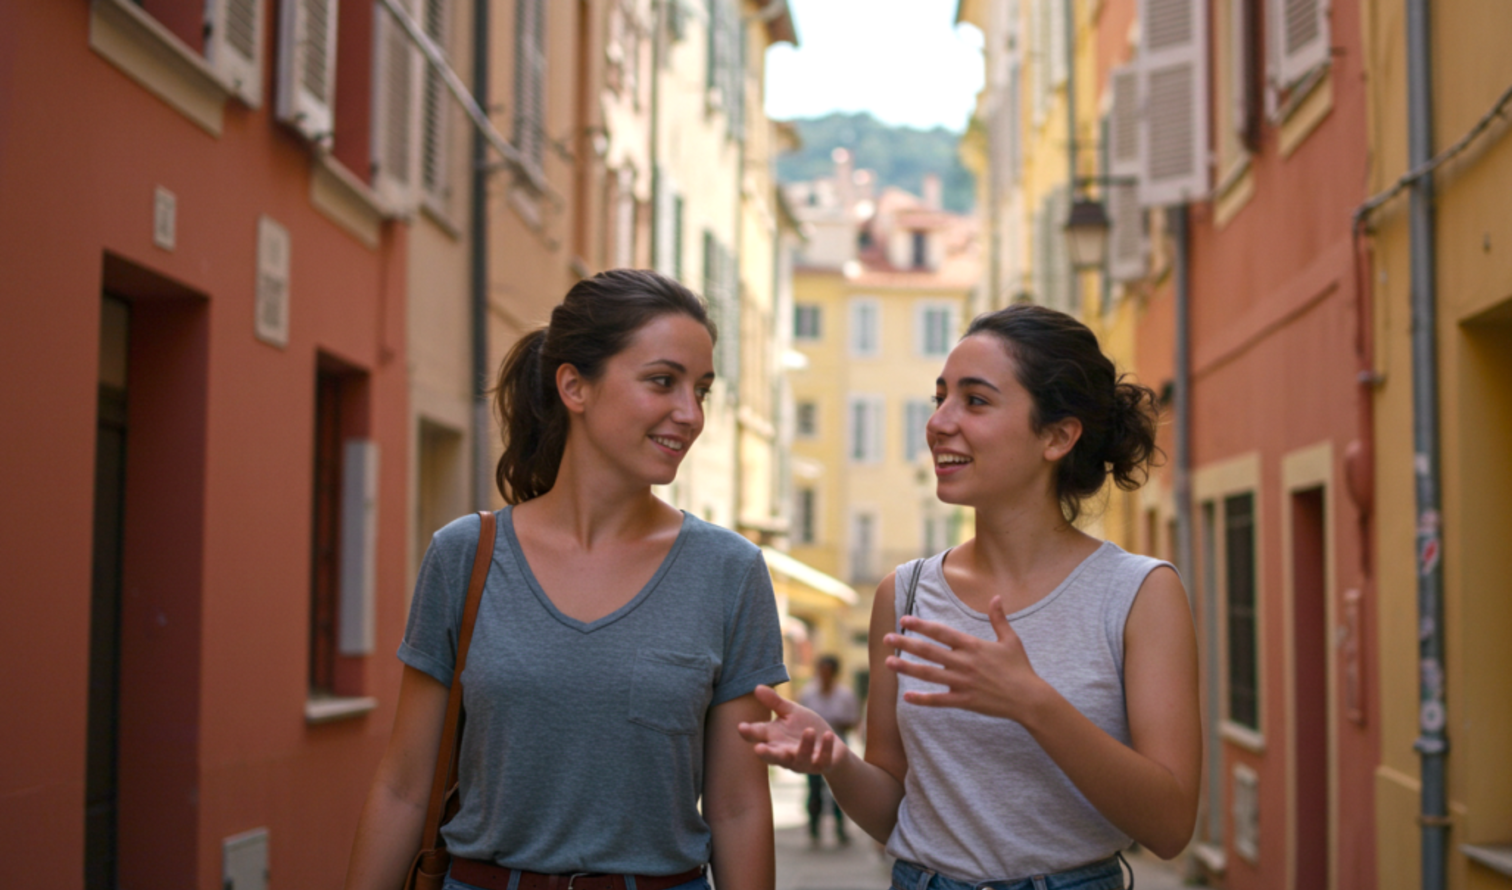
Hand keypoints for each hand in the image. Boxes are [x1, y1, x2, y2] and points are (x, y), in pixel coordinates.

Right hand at [736, 685, 849, 774]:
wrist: (831, 746)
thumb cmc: (805, 728)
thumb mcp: (790, 713)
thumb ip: (774, 703)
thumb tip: (756, 687)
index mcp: (774, 740)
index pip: (758, 737)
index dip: (749, 733)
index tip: (741, 727)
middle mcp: (786, 754)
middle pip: (773, 757)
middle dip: (766, 754)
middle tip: (758, 749)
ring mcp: (804, 761)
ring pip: (800, 758)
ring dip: (804, 746)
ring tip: (809, 731)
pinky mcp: (822, 764)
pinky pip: (823, 759)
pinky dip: (826, 748)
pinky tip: (828, 735)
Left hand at [882, 595, 1050, 722]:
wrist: (1029, 698)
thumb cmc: (1020, 668)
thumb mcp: (1010, 640)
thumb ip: (999, 618)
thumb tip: (996, 597)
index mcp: (973, 646)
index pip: (941, 632)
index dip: (921, 625)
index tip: (904, 619)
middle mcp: (964, 662)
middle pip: (929, 651)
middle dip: (905, 643)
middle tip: (886, 638)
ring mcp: (963, 683)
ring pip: (929, 674)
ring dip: (907, 668)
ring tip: (887, 663)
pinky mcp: (965, 701)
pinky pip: (940, 700)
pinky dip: (923, 699)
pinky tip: (907, 697)